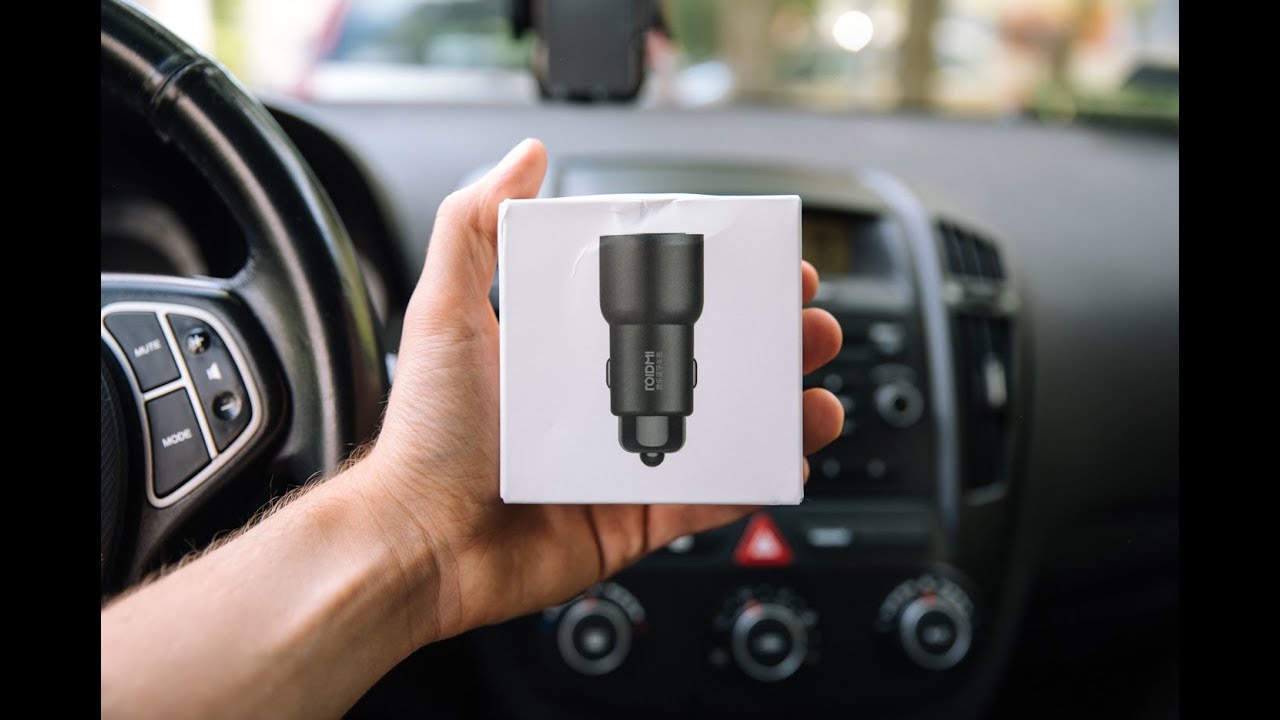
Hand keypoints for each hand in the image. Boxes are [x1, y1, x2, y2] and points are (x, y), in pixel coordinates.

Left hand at [362, 138, 844, 643]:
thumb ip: (474, 224)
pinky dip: (752, 482)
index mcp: (572, 350)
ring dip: (777, 411)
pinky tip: (786, 460)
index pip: (663, 304)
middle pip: (709, 362)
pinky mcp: (636, 518)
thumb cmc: (426, 432)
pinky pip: (709, 500)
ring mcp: (626, 462)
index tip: (762, 265)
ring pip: (723, 430)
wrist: (417, 542)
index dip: (719, 284)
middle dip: (769, 344)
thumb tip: (524, 156)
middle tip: (807, 328)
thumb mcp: (445, 309)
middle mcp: (605, 402)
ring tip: (813, 398)